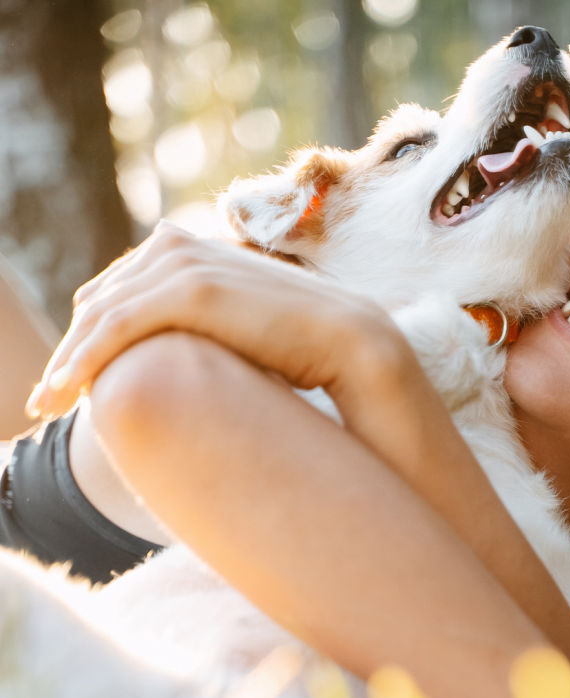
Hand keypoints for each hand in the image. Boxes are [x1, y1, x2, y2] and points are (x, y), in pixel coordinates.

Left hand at [26, 221, 399, 418]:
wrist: (350, 341)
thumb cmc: (302, 348)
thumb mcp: (241, 329)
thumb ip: (206, 326)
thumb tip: (187, 359)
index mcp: (190, 251)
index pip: (119, 292)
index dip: (90, 336)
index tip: (73, 381)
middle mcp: (179, 247)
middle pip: (100, 302)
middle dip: (71, 351)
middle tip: (46, 400)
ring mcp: (184, 263)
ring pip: (101, 317)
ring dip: (68, 362)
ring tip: (47, 405)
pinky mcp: (190, 290)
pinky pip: (118, 326)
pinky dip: (85, 360)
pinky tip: (66, 393)